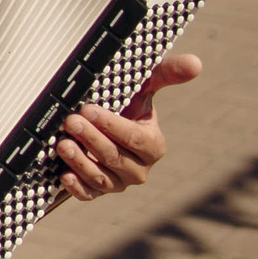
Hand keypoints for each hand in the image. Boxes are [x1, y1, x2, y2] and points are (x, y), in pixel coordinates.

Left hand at [56, 49, 201, 199]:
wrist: (102, 128)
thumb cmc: (127, 106)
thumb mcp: (144, 88)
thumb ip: (167, 74)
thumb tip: (195, 63)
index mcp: (153, 145)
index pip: (135, 139)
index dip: (112, 125)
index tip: (88, 109)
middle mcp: (138, 169)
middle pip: (115, 157)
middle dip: (91, 139)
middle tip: (70, 121)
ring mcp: (118, 182)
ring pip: (101, 178)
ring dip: (80, 161)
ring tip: (62, 144)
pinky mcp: (98, 192)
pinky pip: (89, 195)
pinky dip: (76, 188)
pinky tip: (64, 175)